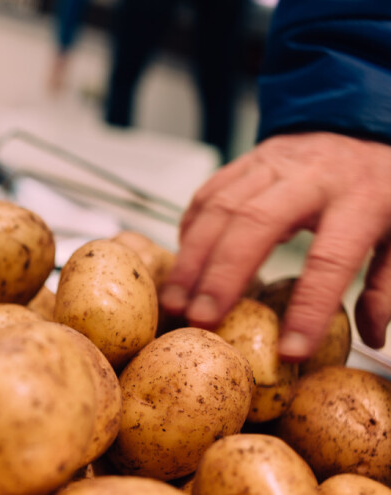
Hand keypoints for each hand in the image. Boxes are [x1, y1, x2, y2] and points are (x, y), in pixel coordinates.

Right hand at [159, 132, 390, 360]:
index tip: (289, 350)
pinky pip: (208, 194)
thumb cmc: (382, 185)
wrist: (359, 121)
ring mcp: (271, 165)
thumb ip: (389, 284)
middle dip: (222, 275)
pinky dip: (189, 231)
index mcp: (362, 198)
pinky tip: (181, 264)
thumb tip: (371, 335)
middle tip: (200, 319)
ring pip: (221, 208)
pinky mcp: (243, 162)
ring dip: (192, 258)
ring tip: (175, 301)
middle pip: (255, 224)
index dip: (309, 307)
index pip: (331, 259)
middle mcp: (310, 177)